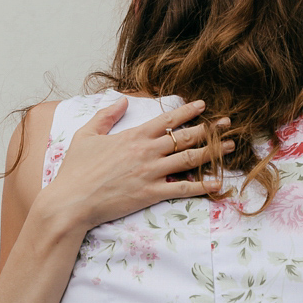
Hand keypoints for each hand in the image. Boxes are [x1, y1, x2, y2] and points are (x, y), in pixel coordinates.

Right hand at [44, 97, 232, 229]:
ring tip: (231, 146)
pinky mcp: (151, 194)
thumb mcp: (86, 135)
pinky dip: (203, 186)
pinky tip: (219, 183)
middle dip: (210, 129)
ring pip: (190, 160)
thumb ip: (105, 116)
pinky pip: (183, 188)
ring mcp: (151, 173)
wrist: (71, 202)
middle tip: (228, 123)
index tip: (203, 105)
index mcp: (134, 136)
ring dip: (213, 152)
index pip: (168, 119)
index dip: (188, 111)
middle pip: (186, 137)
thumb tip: (121, 101)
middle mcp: (147, 152)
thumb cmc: (76, 170)